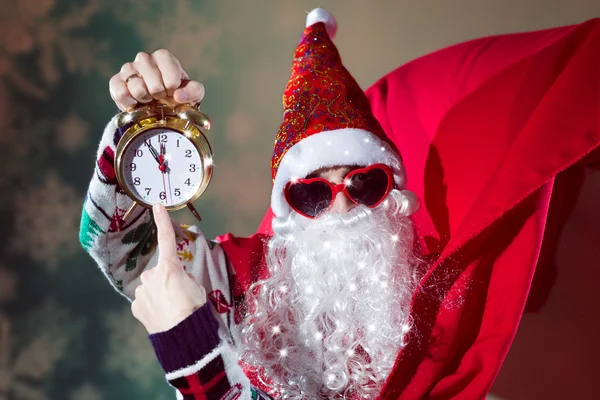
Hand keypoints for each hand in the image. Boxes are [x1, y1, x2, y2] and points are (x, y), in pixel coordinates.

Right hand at [110, 49, 204, 110]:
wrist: (158, 105)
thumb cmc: (177, 94)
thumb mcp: (192, 93)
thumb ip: (194, 91)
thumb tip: (179, 95)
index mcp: (163, 57)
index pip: (168, 70)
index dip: (171, 86)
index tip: (172, 90)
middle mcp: (144, 58)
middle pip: (153, 81)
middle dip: (159, 94)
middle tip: (160, 96)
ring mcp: (128, 68)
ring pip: (137, 88)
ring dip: (145, 99)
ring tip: (148, 99)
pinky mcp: (116, 81)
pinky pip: (121, 93)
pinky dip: (130, 103)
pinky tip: (136, 103)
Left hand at [131, 204, 206, 333]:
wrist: (183, 336)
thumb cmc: (194, 310)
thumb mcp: (197, 287)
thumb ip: (184, 277)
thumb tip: (176, 279)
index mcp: (170, 268)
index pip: (166, 239)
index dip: (163, 221)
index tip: (157, 207)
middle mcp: (152, 276)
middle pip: (160, 273)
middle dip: (167, 281)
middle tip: (179, 297)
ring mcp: (141, 292)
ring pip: (151, 288)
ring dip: (159, 295)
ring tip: (171, 309)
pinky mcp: (136, 306)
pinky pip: (145, 301)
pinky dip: (152, 307)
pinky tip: (161, 316)